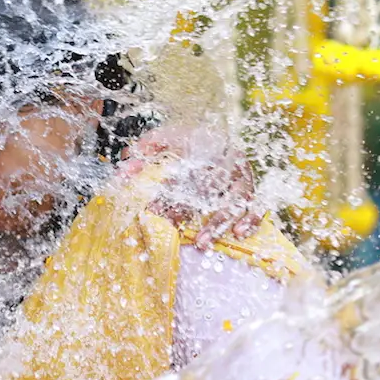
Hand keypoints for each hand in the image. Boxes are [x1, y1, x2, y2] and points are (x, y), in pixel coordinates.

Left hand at [119, 125, 260, 248]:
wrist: (213, 135)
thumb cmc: (183, 143)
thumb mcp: (161, 142)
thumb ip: (142, 155)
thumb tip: (122, 175)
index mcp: (202, 144)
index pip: (185, 170)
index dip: (170, 192)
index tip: (155, 211)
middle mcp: (225, 157)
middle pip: (207, 187)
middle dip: (188, 210)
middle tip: (172, 228)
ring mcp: (241, 172)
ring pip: (234, 199)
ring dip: (218, 222)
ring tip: (202, 243)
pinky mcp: (251, 185)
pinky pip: (256, 203)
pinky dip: (251, 219)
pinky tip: (238, 234)